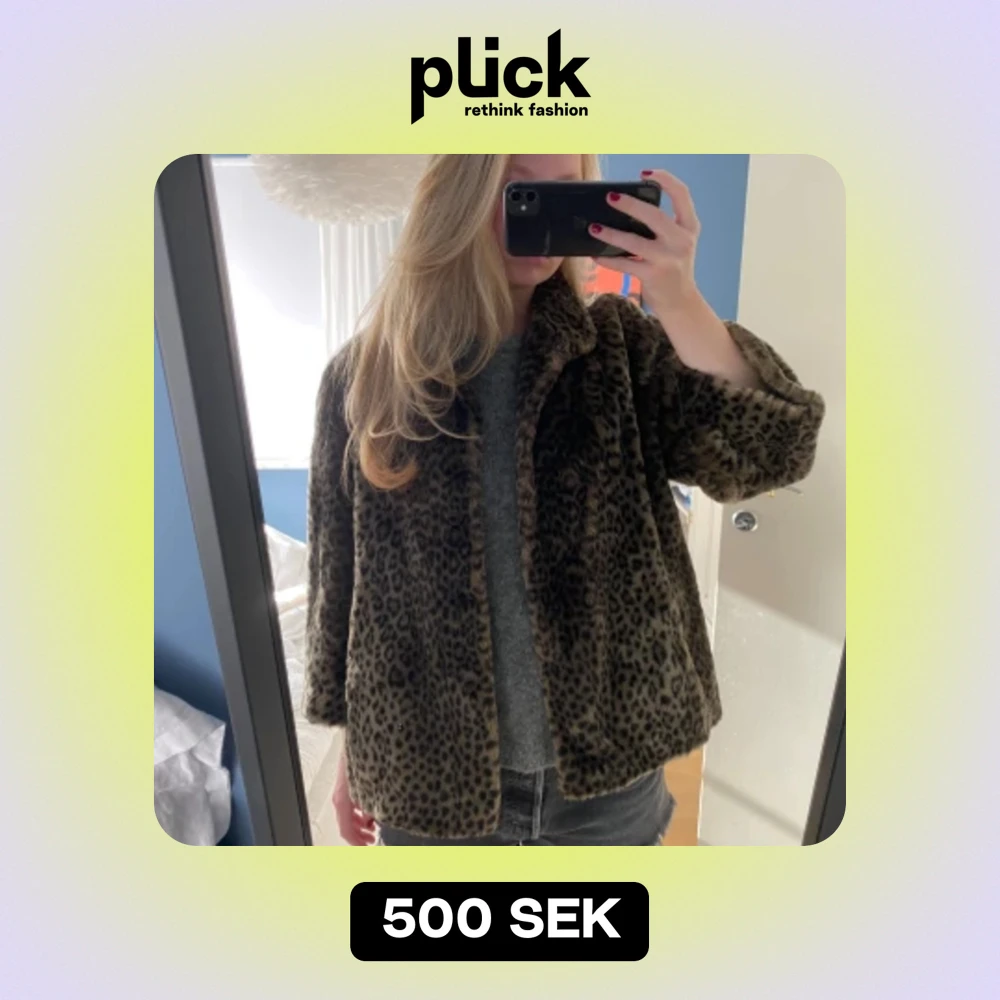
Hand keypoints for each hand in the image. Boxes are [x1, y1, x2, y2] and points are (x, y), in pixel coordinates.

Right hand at [333, 747, 376, 844]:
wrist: (360, 732)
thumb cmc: (365, 756)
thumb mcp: (368, 786)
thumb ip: (370, 806)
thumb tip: (374, 821)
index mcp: (343, 798)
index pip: (345, 828)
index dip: (356, 842)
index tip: (366, 849)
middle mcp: (341, 794)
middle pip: (346, 822)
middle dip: (359, 833)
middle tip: (372, 839)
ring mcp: (344, 787)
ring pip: (348, 812)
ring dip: (360, 822)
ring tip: (373, 826)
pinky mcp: (349, 779)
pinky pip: (352, 800)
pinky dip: (360, 808)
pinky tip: (371, 808)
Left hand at [590, 168, 760, 389]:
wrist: (682, 303)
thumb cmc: (673, 267)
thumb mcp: (677, 243)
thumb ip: (662, 226)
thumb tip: (627, 207)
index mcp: (689, 227)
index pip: (682, 195)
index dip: (665, 180)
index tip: (645, 173)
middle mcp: (681, 241)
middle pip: (655, 216)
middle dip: (631, 205)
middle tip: (611, 197)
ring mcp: (668, 260)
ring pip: (634, 242)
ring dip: (611, 234)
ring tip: (594, 227)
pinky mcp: (653, 276)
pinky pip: (624, 265)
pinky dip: (607, 260)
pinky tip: (595, 255)